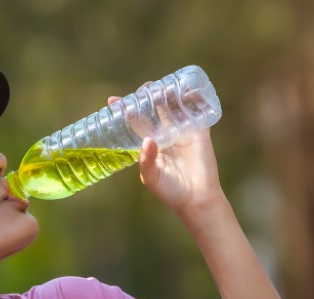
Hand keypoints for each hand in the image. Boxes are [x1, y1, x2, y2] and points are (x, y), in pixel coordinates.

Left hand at [107, 93, 224, 212]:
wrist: (196, 199)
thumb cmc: (170, 191)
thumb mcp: (151, 177)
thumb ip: (146, 159)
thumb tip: (148, 139)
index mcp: (150, 143)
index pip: (135, 122)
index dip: (125, 110)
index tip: (113, 100)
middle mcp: (165, 134)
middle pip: (155, 109)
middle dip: (149, 96)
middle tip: (145, 88)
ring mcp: (183, 132)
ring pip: (174, 107)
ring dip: (169, 94)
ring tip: (163, 84)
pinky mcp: (200, 132)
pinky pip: (197, 112)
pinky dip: (194, 99)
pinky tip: (189, 89)